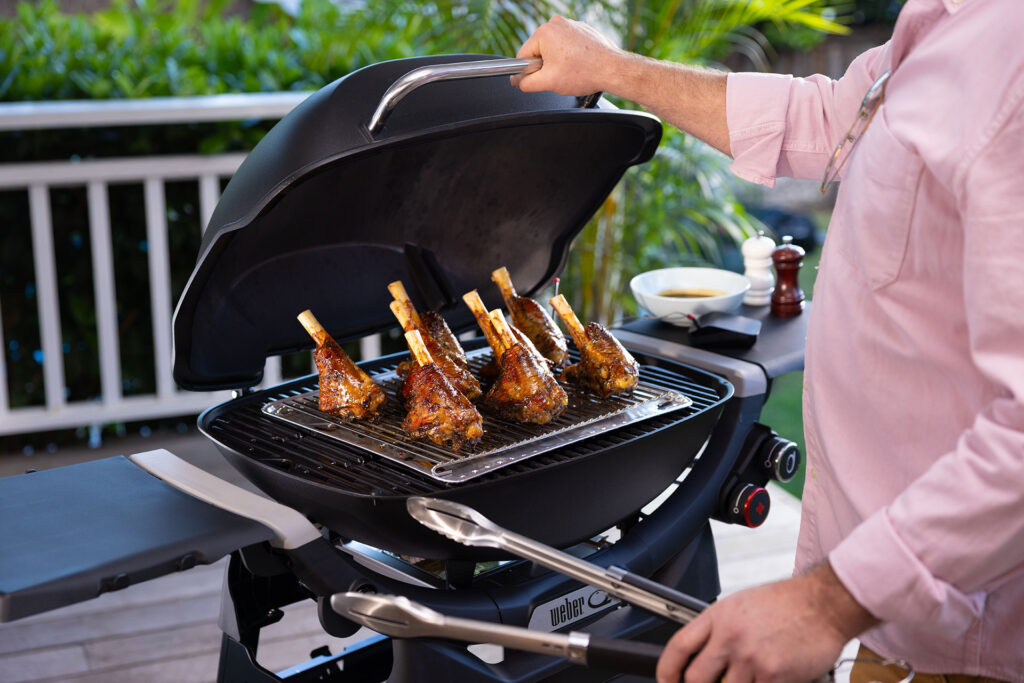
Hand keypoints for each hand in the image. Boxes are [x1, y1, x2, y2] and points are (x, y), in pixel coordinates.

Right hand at [513, 16, 625, 95]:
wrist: (612, 69)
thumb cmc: (584, 73)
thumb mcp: (548, 82)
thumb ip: (526, 83)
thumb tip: (517, 81)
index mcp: (545, 32)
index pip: (523, 55)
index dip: (528, 71)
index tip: (541, 78)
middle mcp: (556, 23)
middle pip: (538, 51)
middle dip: (546, 66)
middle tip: (560, 75)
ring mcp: (571, 25)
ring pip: (553, 49)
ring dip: (558, 61)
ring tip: (572, 69)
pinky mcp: (581, 30)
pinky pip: (567, 45)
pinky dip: (570, 56)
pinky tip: (579, 64)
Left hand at [656, 563, 877, 681]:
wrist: (823, 603)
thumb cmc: (786, 603)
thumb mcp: (741, 605)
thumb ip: (720, 631)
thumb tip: (704, 657)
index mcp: (718, 617)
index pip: (678, 647)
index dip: (666, 671)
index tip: (666, 681)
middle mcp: (730, 637)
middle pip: (696, 678)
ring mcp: (751, 659)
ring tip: (750, 673)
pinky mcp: (773, 676)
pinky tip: (769, 676)